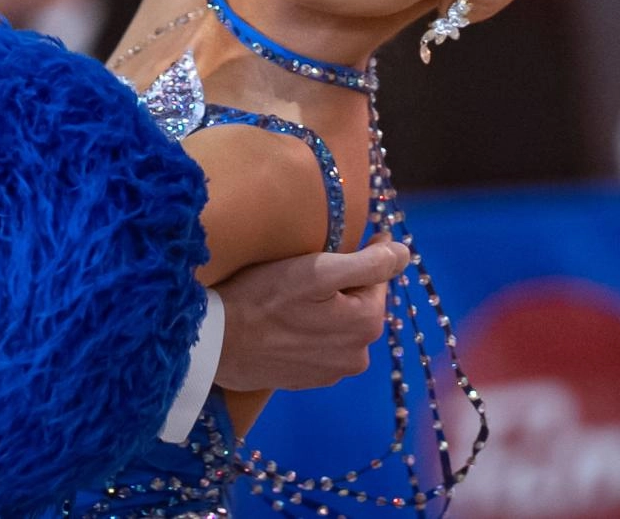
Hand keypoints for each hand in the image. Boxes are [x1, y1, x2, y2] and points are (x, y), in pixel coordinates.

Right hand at [210, 240, 410, 390]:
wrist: (214, 345)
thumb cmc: (262, 299)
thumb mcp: (316, 270)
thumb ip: (368, 263)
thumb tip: (405, 254)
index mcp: (367, 324)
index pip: (377, 276)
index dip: (364, 254)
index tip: (347, 238)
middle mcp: (358, 355)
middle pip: (359, 302)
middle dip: (343, 283)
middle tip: (309, 266)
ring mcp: (332, 372)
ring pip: (340, 323)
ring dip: (327, 307)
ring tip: (295, 293)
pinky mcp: (307, 380)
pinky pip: (320, 343)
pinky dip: (311, 328)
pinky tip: (286, 318)